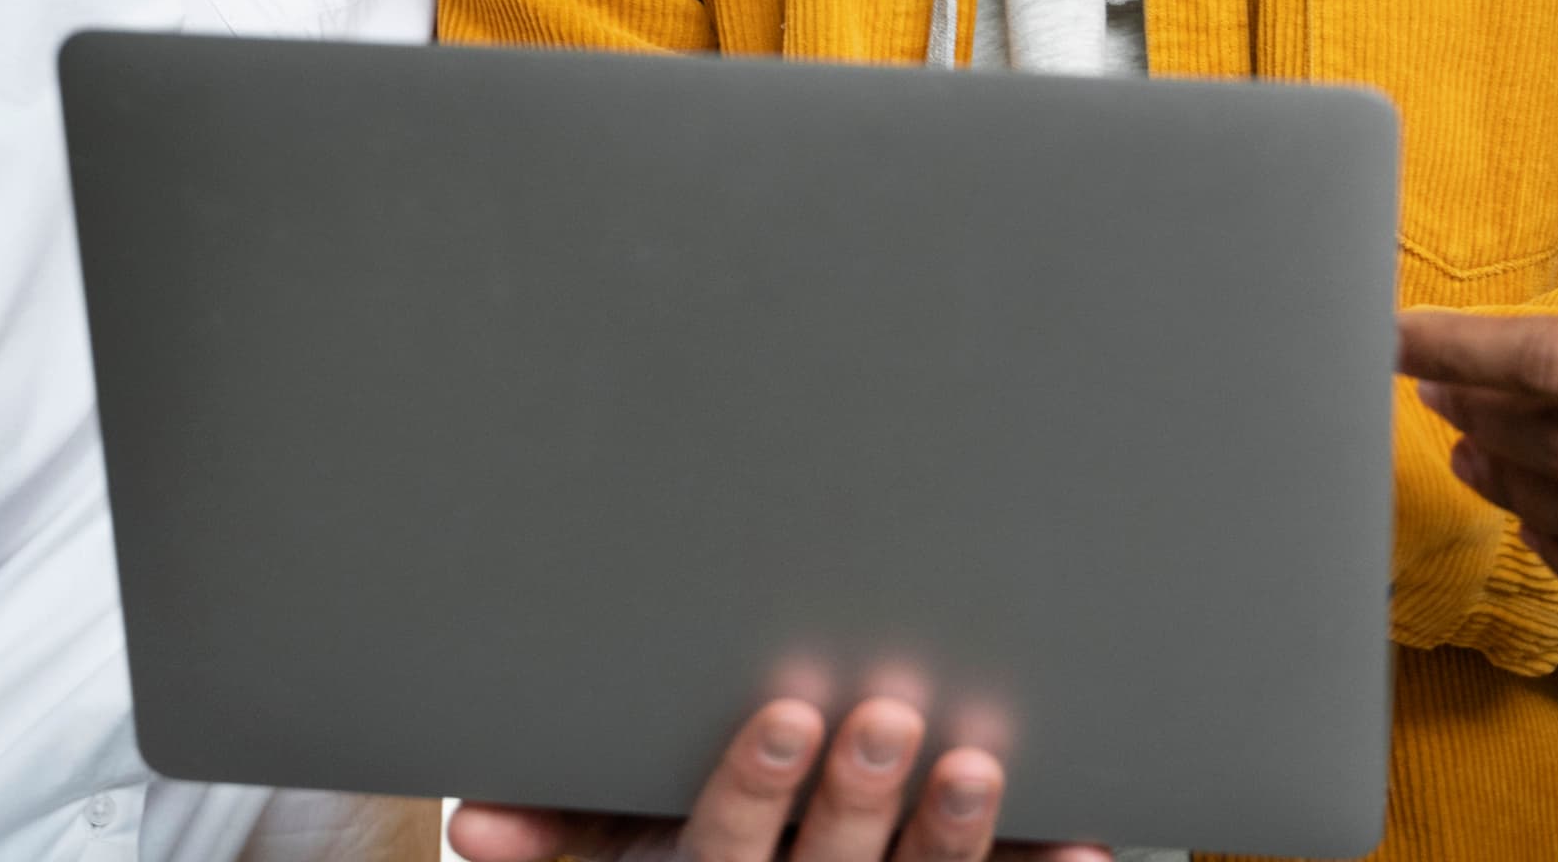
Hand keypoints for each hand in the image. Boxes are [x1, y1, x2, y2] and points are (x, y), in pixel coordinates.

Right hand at [447, 695, 1106, 861]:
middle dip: (856, 802)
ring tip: (980, 757)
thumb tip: (468, 828)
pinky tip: (1089, 843)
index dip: (752, 793)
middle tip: (884, 711)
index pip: (724, 852)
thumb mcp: (616, 852)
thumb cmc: (704, 853)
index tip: (785, 715)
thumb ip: (554, 832)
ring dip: (951, 836)